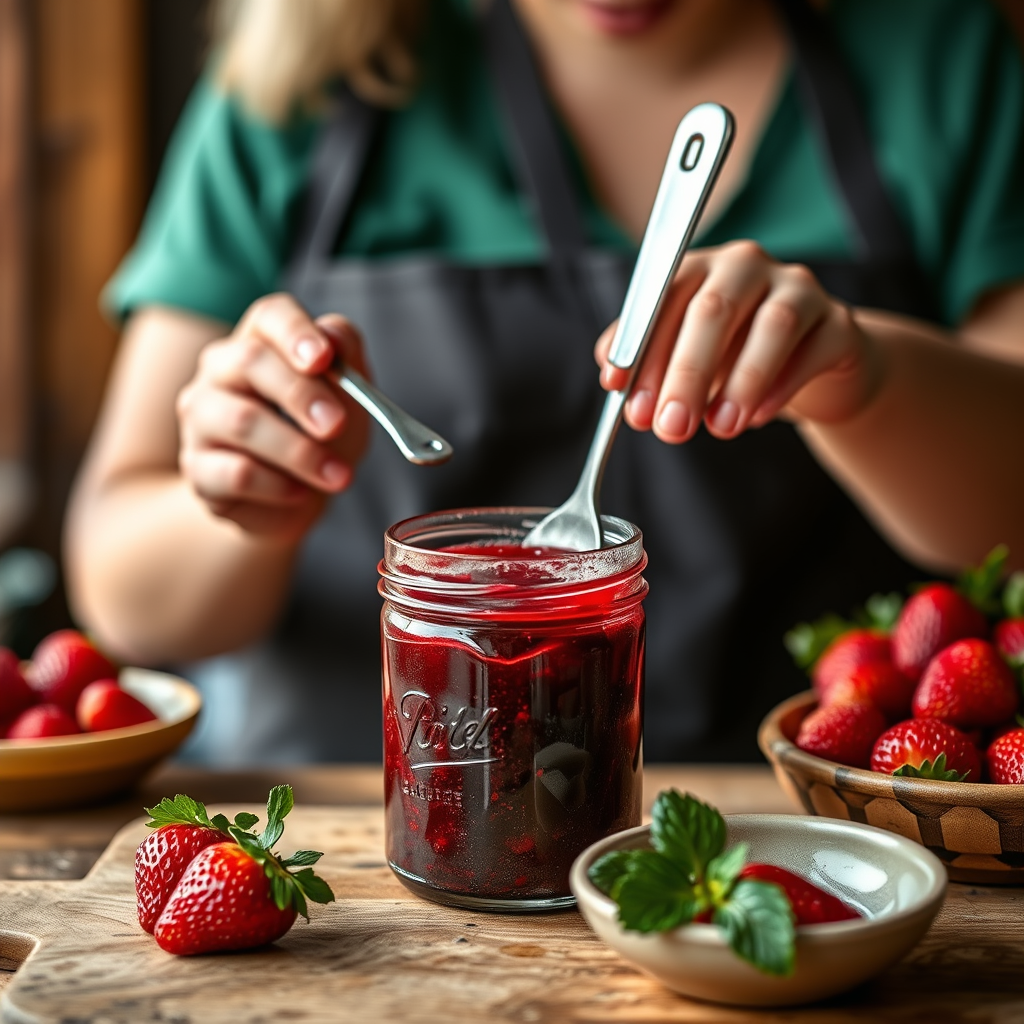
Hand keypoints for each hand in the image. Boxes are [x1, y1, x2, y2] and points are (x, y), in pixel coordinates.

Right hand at [176, 294, 369, 540]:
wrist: (294, 499)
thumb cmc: (319, 434)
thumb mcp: (350, 396)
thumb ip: (348, 358)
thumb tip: (334, 336)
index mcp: (261, 341)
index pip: (270, 316)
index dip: (296, 333)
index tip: (323, 359)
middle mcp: (220, 370)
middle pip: (250, 361)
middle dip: (300, 393)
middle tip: (336, 425)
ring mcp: (201, 417)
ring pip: (242, 421)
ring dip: (299, 451)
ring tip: (338, 475)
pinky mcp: (198, 467)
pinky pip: (237, 472)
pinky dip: (278, 486)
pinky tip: (301, 493)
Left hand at [595, 240, 882, 442]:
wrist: (813, 368)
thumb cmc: (733, 358)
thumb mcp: (681, 358)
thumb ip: (643, 359)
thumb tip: (611, 377)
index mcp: (699, 269)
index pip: (664, 301)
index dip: (642, 352)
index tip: (626, 401)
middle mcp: (746, 267)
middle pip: (714, 310)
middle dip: (686, 373)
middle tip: (671, 426)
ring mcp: (798, 288)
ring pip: (773, 324)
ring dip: (741, 381)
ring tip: (720, 428)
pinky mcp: (839, 322)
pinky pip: (813, 349)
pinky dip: (781, 387)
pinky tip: (756, 418)